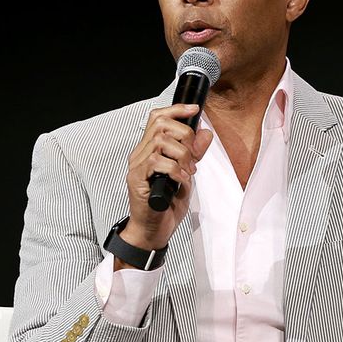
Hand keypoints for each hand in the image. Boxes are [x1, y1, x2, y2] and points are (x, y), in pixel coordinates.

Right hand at [120, 103, 213, 256]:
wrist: (152, 231)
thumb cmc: (166, 206)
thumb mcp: (187, 175)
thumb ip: (194, 154)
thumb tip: (205, 132)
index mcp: (149, 150)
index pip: (158, 117)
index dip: (176, 109)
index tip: (195, 109)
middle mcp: (140, 154)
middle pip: (161, 125)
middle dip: (185, 135)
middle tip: (194, 157)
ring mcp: (136, 167)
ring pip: (160, 142)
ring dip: (181, 155)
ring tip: (188, 172)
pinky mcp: (137, 181)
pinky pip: (156, 163)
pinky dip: (175, 170)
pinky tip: (181, 181)